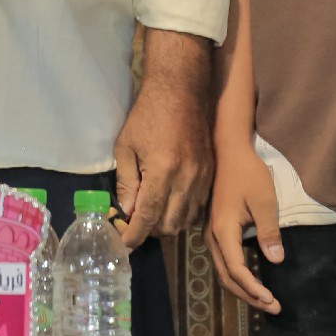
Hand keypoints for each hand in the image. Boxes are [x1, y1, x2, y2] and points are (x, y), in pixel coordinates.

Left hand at [111, 35, 215, 248]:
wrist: (181, 92)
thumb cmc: (147, 116)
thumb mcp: (126, 147)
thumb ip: (126, 183)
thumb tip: (126, 212)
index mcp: (163, 172)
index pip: (149, 216)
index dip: (135, 234)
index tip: (125, 243)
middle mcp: (187, 180)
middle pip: (170, 224)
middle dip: (151, 231)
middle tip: (135, 223)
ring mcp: (202, 178)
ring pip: (187, 219)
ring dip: (168, 224)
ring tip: (151, 214)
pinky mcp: (211, 174)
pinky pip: (198, 206)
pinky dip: (183, 212)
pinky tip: (170, 203)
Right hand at [205, 138, 282, 314]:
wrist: (228, 151)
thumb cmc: (248, 174)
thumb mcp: (265, 201)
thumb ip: (269, 232)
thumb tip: (275, 261)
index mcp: (223, 231)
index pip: (236, 270)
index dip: (254, 289)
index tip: (273, 301)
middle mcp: (212, 236)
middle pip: (226, 277)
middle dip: (249, 296)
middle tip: (273, 307)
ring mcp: (211, 233)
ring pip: (223, 270)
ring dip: (242, 288)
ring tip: (264, 299)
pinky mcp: (215, 229)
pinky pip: (224, 260)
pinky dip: (237, 275)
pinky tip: (252, 279)